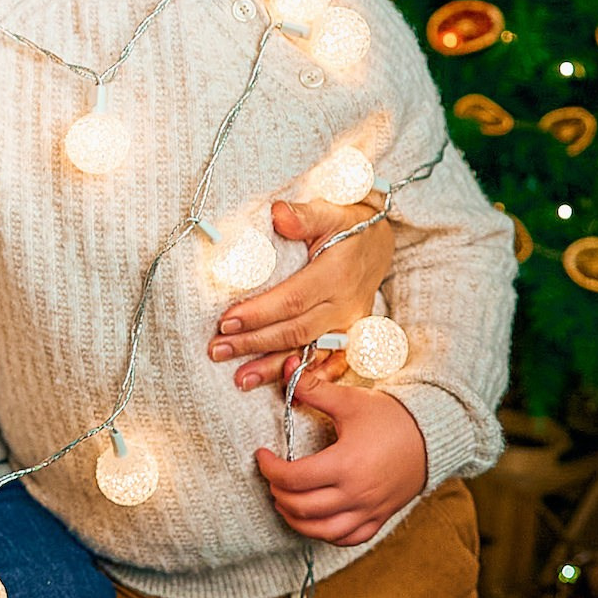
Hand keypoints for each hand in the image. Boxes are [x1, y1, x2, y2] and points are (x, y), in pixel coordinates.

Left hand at [209, 199, 393, 389]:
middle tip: (217, 350)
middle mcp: (345, 305)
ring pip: (309, 352)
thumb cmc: (347, 223)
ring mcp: (351, 325)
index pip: (292, 300)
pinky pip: (331, 363)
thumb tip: (278, 214)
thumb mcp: (329, 210)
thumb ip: (303, 215)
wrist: (380, 240)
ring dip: (273, 368)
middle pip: (295, 331)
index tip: (225, 322)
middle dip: (254, 344)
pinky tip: (283, 388)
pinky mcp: (352, 336)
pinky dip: (308, 377)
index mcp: (336, 275)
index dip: (259, 314)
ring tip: (240, 379)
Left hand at [256, 369, 426, 544]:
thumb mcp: (350, 401)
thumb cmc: (391, 418)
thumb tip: (285, 369)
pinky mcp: (380, 517)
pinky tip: (314, 520)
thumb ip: (314, 389)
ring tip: (283, 501)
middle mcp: (356, 493)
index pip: (293, 478)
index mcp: (345, 464)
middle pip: (302, 507)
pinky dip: (325, 534)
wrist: (432, 436)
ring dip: (296, 519)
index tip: (262, 455)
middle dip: (278, 493)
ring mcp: (369, 509)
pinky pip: (348, 538)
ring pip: (322, 531)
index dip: (269, 468)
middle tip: (271, 477)